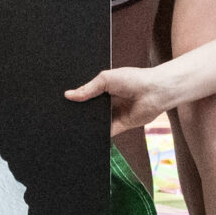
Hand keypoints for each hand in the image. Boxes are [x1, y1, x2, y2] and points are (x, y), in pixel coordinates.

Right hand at [63, 64, 179, 133]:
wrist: (154, 92)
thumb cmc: (134, 79)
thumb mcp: (106, 79)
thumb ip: (87, 89)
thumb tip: (69, 95)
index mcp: (104, 88)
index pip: (86, 95)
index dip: (76, 99)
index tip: (62, 103)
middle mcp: (107, 102)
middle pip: (89, 110)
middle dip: (80, 113)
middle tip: (63, 116)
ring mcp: (113, 115)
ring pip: (95, 123)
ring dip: (87, 125)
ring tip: (70, 127)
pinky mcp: (119, 127)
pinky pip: (105, 133)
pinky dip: (97, 135)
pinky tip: (86, 135)